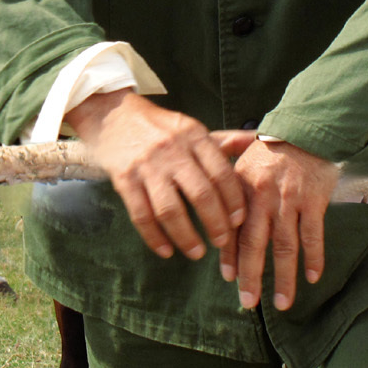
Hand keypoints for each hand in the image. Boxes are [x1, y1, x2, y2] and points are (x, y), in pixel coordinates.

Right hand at [66, 90, 253, 260]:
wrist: (111, 115)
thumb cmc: (158, 127)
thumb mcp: (190, 127)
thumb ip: (222, 140)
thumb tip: (256, 141)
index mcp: (193, 136)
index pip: (222, 173)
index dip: (234, 201)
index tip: (240, 221)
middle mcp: (171, 149)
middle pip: (201, 194)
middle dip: (216, 224)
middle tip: (222, 242)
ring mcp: (146, 165)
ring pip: (170, 210)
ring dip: (186, 237)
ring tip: (197, 253)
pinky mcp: (124, 178)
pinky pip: (141, 215)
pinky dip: (154, 237)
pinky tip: (166, 250)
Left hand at [228, 139, 338, 310]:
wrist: (303, 130)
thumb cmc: (269, 149)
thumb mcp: (239, 159)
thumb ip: (224, 184)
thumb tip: (209, 210)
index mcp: (242, 187)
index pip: (233, 228)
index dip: (230, 255)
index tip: (229, 278)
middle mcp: (263, 196)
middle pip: (255, 243)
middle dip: (251, 275)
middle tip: (248, 301)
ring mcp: (290, 200)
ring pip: (286, 245)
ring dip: (284, 277)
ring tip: (283, 303)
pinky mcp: (314, 201)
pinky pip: (313, 235)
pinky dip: (313, 258)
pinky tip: (311, 277)